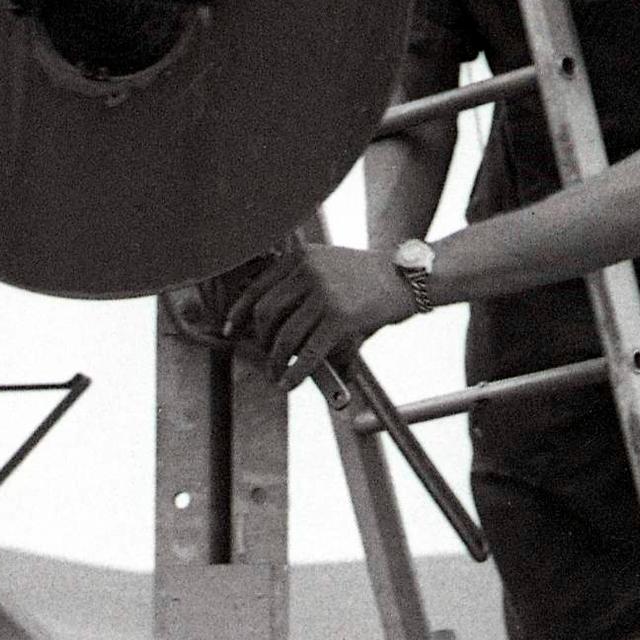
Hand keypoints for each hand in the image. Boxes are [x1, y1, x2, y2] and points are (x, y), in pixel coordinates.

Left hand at [225, 238, 415, 386]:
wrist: (408, 278)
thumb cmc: (369, 277)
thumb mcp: (329, 265)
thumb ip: (301, 283)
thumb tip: (272, 321)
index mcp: (301, 256)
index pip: (257, 286)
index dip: (239, 311)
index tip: (230, 328)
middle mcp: (309, 271)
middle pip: (266, 313)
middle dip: (261, 341)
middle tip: (265, 356)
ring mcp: (324, 294)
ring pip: (284, 336)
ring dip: (276, 362)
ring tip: (277, 374)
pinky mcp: (341, 318)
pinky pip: (309, 353)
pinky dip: (295, 372)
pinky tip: (290, 382)